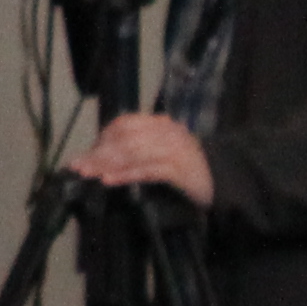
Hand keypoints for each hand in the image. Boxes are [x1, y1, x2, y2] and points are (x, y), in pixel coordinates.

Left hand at [71, 110, 212, 208]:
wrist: (227, 177)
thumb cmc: (189, 167)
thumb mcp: (162, 151)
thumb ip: (137, 149)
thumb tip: (101, 158)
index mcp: (160, 125)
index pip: (124, 125)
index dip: (102, 139)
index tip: (84, 155)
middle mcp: (166, 132)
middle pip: (125, 139)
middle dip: (99, 153)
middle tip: (78, 166)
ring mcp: (175, 149)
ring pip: (134, 152)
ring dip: (108, 163)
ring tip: (90, 173)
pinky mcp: (182, 169)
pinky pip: (149, 170)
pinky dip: (127, 174)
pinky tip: (110, 180)